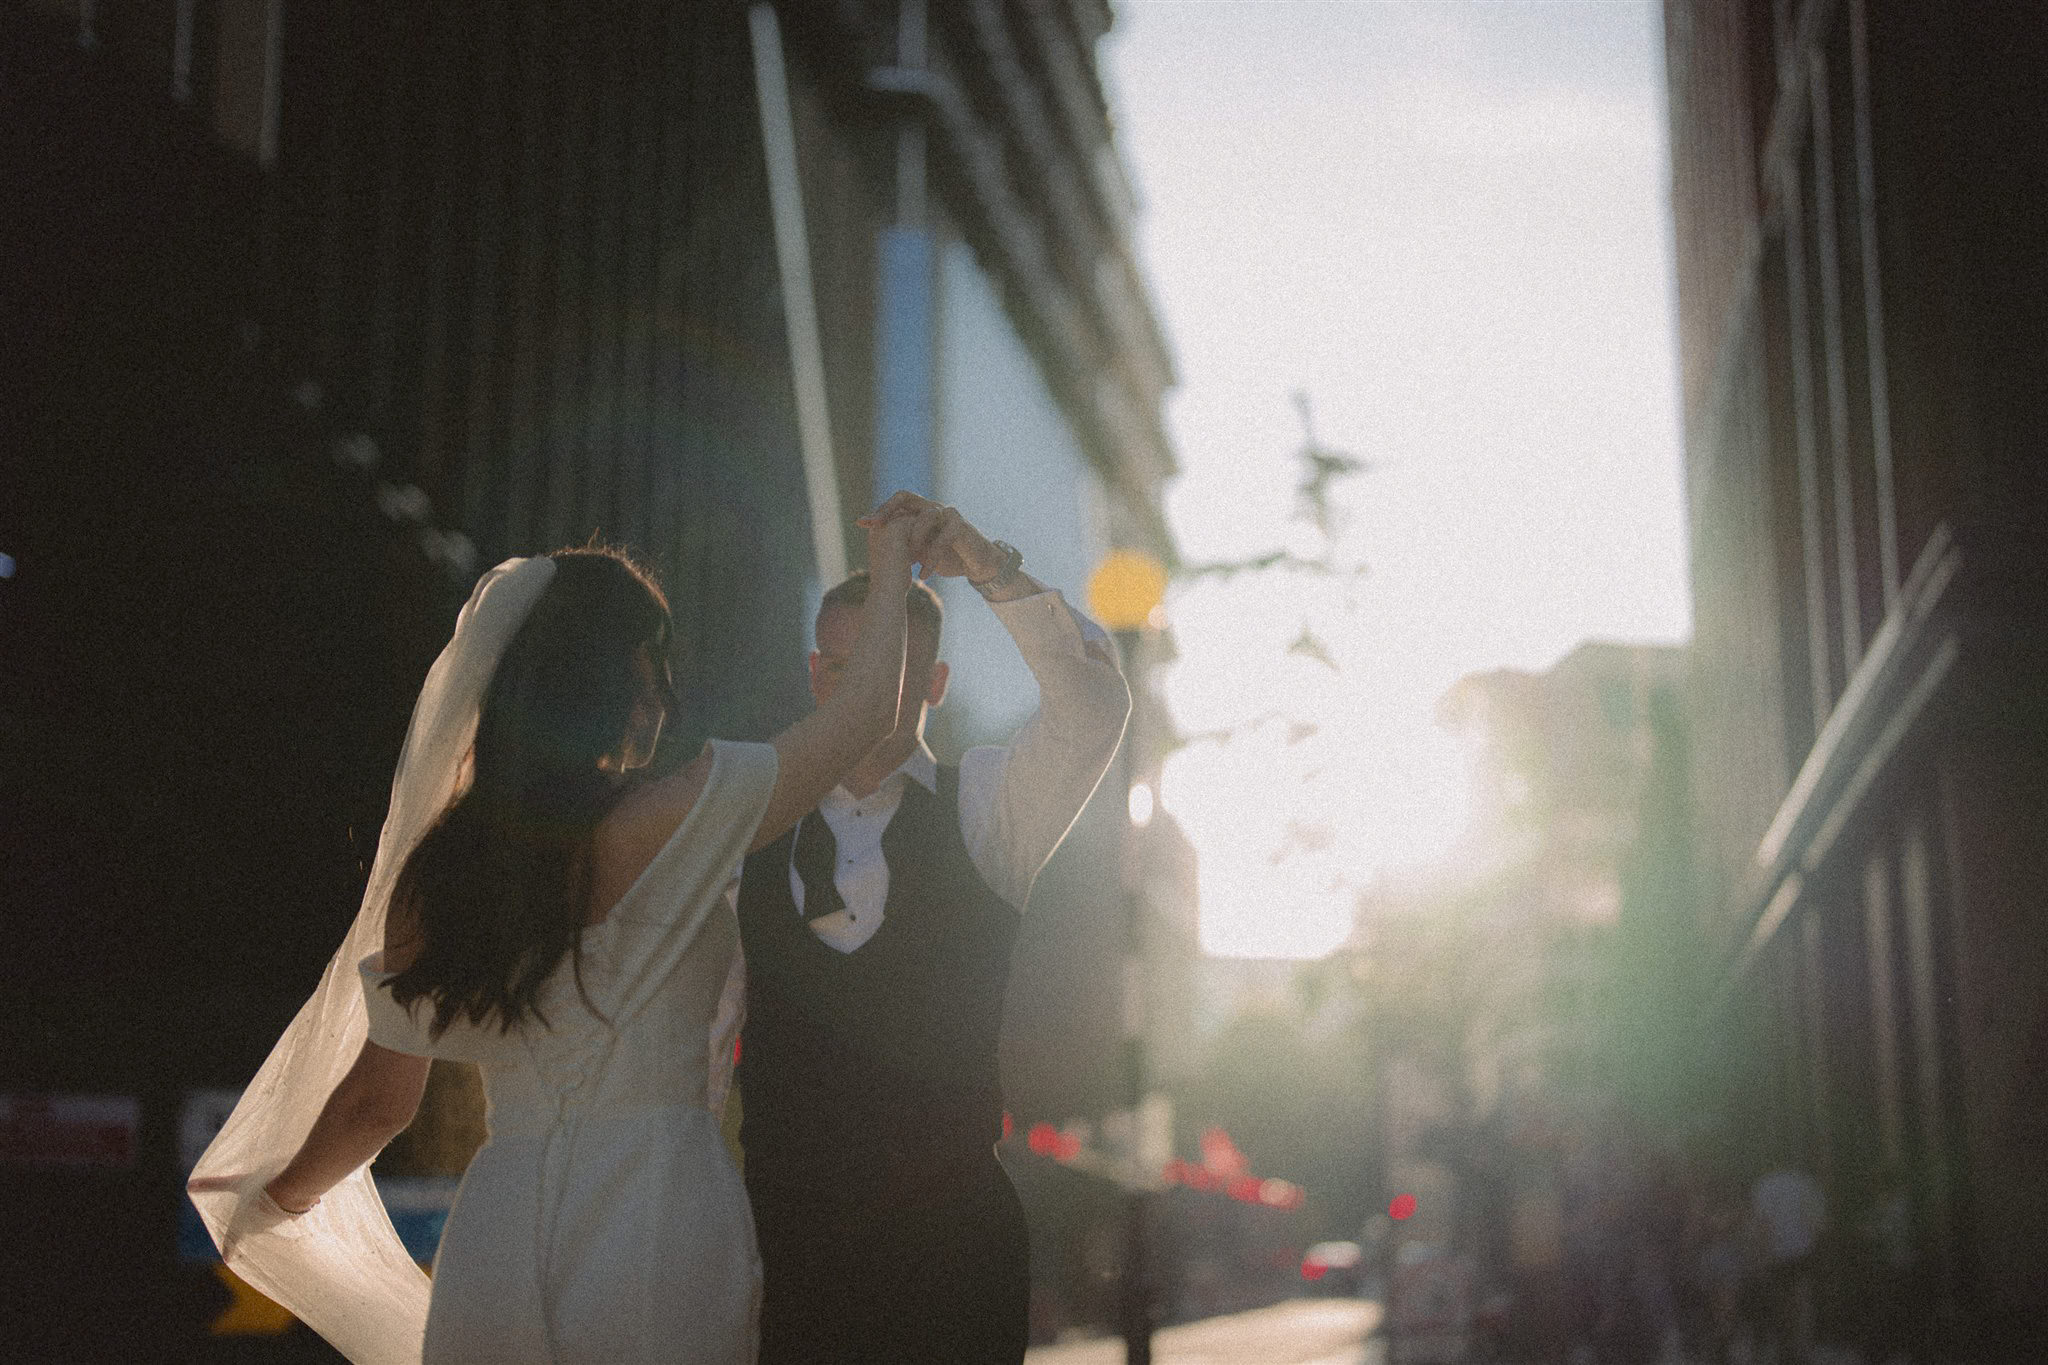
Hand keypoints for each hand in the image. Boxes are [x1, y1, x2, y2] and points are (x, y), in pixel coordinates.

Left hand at [859, 491, 1000, 582]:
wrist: (974, 564)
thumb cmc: (946, 556)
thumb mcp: (919, 550)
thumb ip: (902, 542)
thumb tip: (874, 539)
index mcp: (920, 511)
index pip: (897, 501)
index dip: (880, 510)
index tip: (862, 524)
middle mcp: (932, 507)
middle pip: (906, 496)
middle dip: (888, 510)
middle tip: (876, 527)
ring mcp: (948, 513)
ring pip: (926, 518)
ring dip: (915, 540)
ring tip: (909, 562)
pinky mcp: (961, 525)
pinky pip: (943, 538)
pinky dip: (932, 557)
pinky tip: (924, 575)